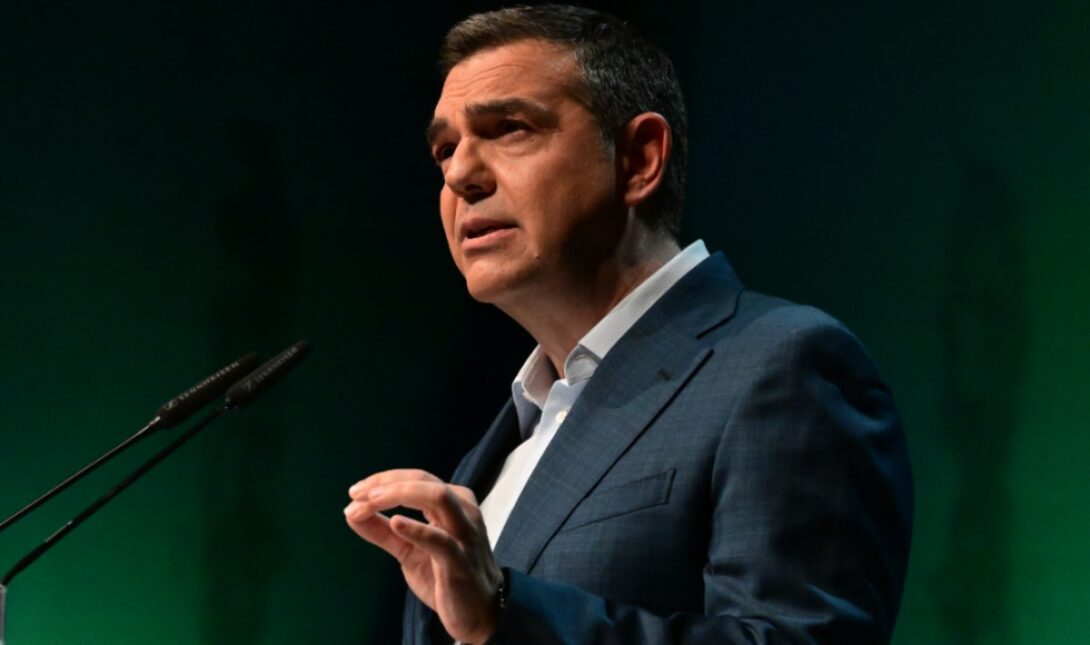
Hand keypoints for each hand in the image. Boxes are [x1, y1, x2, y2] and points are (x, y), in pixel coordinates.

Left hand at [345, 469, 501, 643]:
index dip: (383, 480)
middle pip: (424, 481)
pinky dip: (417, 528)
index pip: (416, 478)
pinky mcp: (461, 560)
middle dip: (386, 483)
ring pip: (437, 497)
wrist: (478, 612)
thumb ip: (383, 531)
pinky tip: (396, 523)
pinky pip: (440, 539)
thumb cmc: (446, 575)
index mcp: (452, 502)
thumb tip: (350, 512)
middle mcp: (462, 510)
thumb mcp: (408, 550)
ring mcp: (464, 534)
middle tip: (357, 494)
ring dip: (399, 495)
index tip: (355, 492)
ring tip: (371, 501)